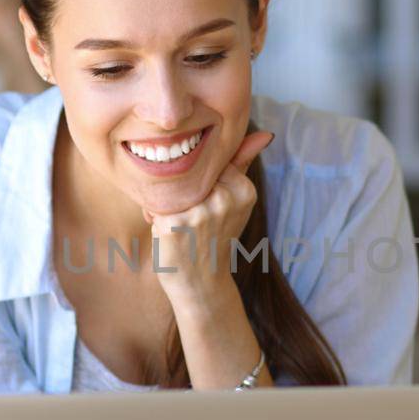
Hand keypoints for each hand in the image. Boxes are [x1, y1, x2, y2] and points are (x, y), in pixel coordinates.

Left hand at [142, 129, 274, 305]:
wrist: (202, 285)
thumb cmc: (214, 238)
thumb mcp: (235, 201)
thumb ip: (243, 163)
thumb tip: (265, 134)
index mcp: (243, 190)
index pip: (208, 164)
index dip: (200, 182)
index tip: (208, 206)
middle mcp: (224, 199)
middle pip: (187, 174)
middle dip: (181, 193)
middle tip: (193, 221)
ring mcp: (199, 212)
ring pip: (169, 189)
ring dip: (165, 206)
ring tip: (180, 230)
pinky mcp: (174, 224)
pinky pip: (153, 205)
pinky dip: (154, 219)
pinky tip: (168, 237)